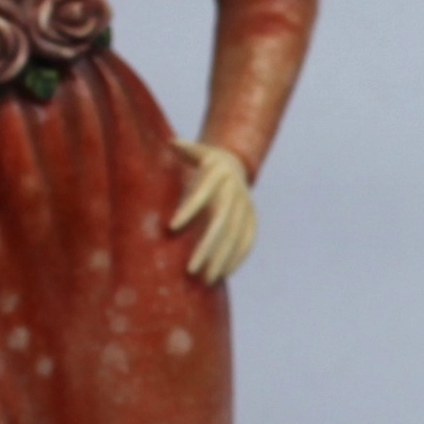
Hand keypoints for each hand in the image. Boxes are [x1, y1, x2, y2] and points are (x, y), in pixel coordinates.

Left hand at [169, 141, 257, 283]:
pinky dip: (237, 258)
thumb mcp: (196, 151)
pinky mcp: (252, 218)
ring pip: (235, 236)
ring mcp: (245, 206)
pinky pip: (247, 240)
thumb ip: (184, 150)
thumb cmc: (204, 162)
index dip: (188, 210)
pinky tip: (224, 274)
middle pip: (220, 223)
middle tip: (190, 269)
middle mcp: (234, 192)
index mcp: (216, 174)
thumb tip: (172, 143)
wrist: (233, 162)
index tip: (171, 228)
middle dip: (206, 248)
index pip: (201, 194)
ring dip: (221, 259)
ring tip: (206, 279)